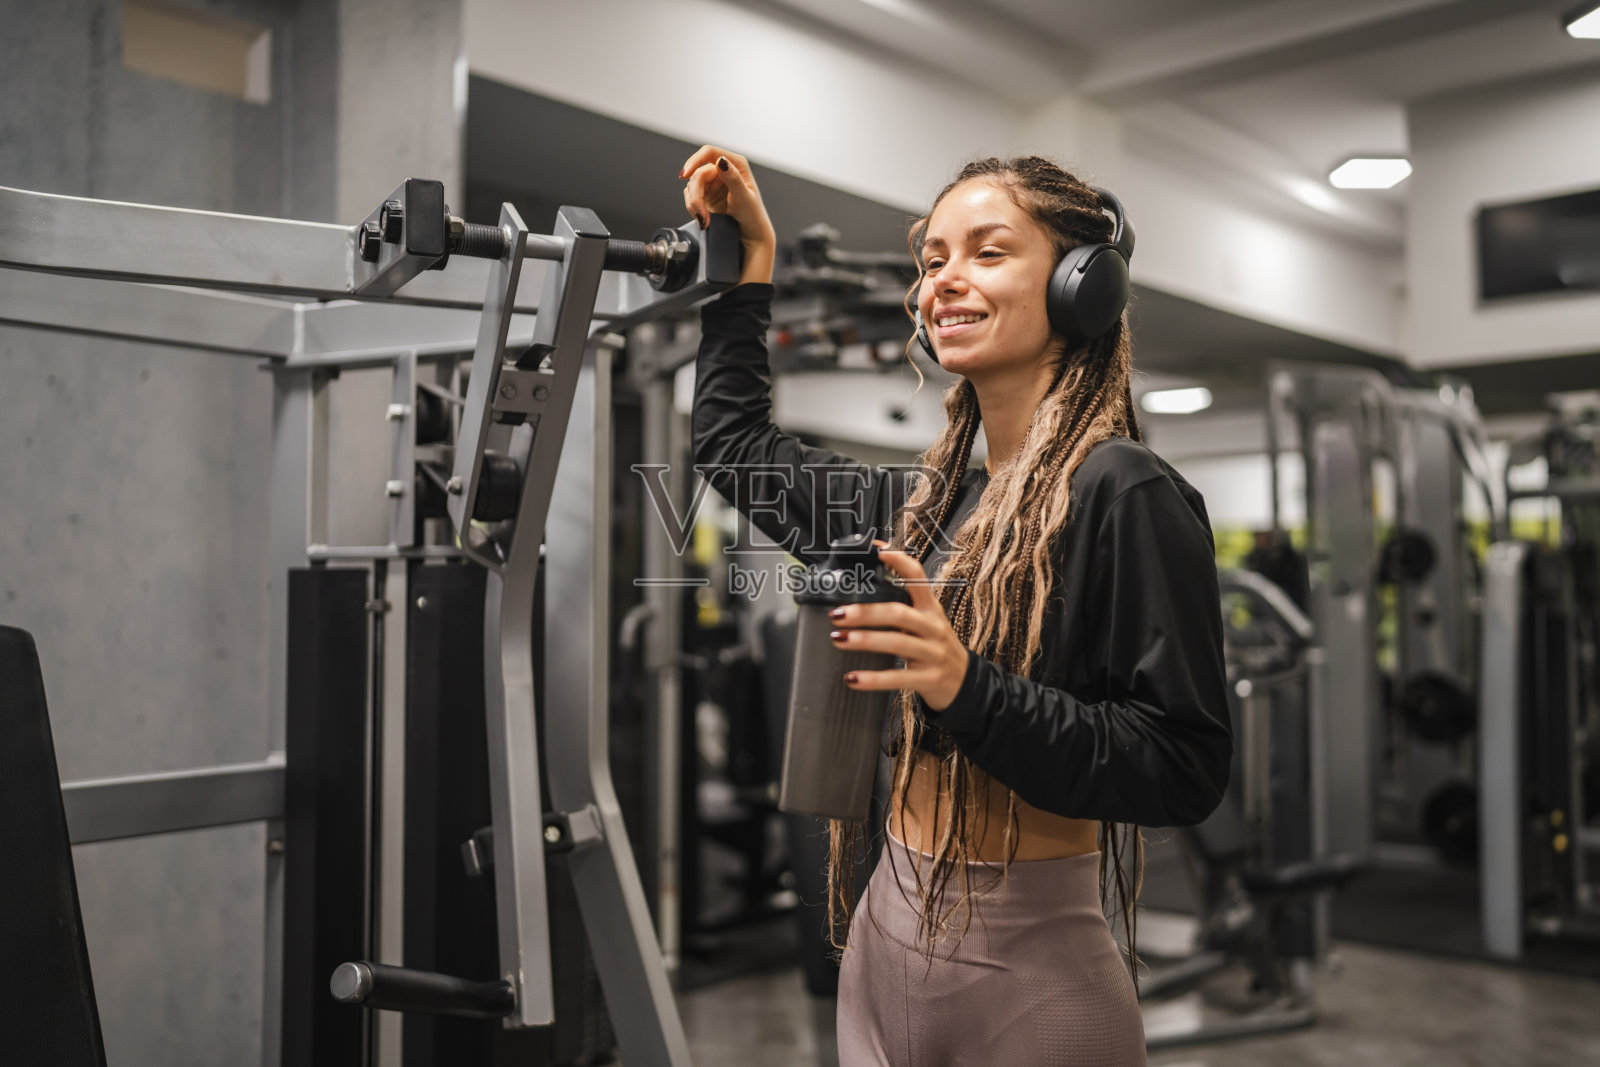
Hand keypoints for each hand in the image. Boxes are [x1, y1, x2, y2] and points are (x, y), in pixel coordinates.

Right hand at [679, 145, 776, 285]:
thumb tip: (721, 161)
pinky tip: (703, 218)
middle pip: (697, 173)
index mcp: (736, 164)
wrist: (750, 236)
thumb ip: (732, 178)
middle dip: (696, 195)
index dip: (694, 160)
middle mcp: (723, 170)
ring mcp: (714, 182)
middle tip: (701, 214)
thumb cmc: (753, 216)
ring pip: (692, 185)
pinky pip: (691, 196)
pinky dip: (693, 208)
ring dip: (694, 204)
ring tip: (705, 220)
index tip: (685, 174)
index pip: (709, 152)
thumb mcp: (744, 197)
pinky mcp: (706, 194)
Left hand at [832, 540, 969, 711]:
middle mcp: (933, 627)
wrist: (963, 682)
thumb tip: (861, 593)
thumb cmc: (935, 647)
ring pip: (897, 643)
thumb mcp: (926, 622)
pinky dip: (873, 679)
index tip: (876, 552)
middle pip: (899, 613)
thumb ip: (902, 607)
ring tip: (838, 638)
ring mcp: (933, 654)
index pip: (917, 577)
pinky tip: (852, 679)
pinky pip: (897, 678)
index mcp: (930, 608)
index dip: (898, 561)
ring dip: (865, 640)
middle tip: (838, 613)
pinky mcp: (928, 679)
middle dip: (866, 612)